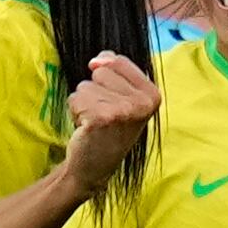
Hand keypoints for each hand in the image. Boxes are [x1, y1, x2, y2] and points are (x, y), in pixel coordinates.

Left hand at [62, 50, 160, 188]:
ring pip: (85, 86)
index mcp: (152, 94)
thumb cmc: (107, 129)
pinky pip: (76, 98)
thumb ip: (114, 69)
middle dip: (94, 92)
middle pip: (100, 72)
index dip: (106, 79)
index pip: (117, 61)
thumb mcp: (122, 97)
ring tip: (95, 123)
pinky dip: (75, 112)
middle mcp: (142, 102)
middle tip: (103, 116)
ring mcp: (123, 110)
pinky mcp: (102, 118)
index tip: (112, 102)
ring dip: (84, 104)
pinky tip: (86, 128)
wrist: (95, 167)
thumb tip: (97, 60)